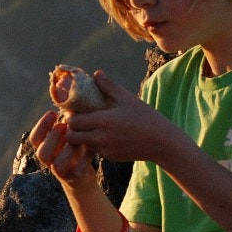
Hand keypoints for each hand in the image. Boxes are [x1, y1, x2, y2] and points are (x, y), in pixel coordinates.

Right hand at [30, 109, 95, 186]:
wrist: (82, 177)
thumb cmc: (76, 149)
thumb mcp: (70, 135)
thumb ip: (68, 122)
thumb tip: (70, 93)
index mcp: (46, 148)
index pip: (35, 138)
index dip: (41, 126)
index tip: (52, 113)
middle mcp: (49, 160)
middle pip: (41, 153)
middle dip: (52, 139)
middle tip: (63, 126)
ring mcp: (60, 171)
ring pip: (56, 165)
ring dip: (67, 151)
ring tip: (78, 141)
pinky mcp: (73, 179)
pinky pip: (75, 172)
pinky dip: (84, 161)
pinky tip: (91, 151)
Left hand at [59, 70, 178, 163]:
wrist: (161, 142)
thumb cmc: (145, 117)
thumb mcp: (127, 99)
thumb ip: (109, 87)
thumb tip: (96, 73)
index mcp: (102, 121)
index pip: (73, 122)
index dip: (70, 117)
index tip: (75, 112)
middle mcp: (100, 138)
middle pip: (72, 137)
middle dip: (72, 129)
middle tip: (78, 122)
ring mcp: (104, 150)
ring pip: (82, 145)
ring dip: (82, 138)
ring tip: (90, 128)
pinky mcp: (110, 158)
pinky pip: (95, 151)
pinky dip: (95, 145)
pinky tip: (105, 136)